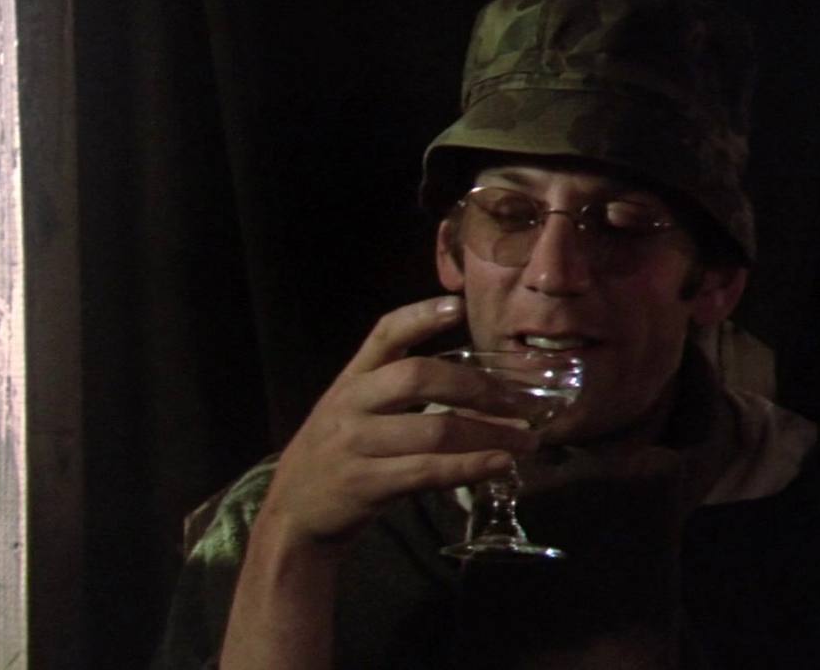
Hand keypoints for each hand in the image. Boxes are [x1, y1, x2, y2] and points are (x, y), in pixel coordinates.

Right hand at [256, 295, 540, 553]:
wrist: (294, 514)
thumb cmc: (337, 457)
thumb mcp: (351, 412)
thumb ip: (393, 394)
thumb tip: (475, 389)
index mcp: (351, 381)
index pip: (384, 334)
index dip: (420, 316)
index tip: (458, 305)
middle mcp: (351, 405)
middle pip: (419, 378)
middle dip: (477, 387)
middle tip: (518, 400)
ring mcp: (356, 444)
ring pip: (435, 431)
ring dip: (489, 434)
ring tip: (526, 439)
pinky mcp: (366, 484)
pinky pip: (428, 471)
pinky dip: (471, 466)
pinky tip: (500, 464)